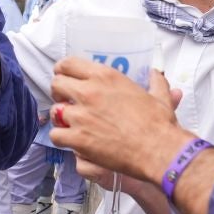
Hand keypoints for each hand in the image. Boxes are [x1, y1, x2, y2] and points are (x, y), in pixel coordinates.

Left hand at [50, 58, 193, 184]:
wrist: (158, 149)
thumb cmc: (159, 123)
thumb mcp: (158, 96)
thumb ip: (156, 81)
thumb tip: (157, 73)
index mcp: (105, 76)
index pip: (68, 64)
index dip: (63, 72)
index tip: (66, 79)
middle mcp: (89, 92)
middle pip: (56, 85)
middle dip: (59, 93)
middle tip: (68, 103)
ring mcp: (81, 115)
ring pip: (54, 111)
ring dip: (61, 118)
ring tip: (71, 125)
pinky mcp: (78, 138)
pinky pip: (55, 135)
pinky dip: (62, 139)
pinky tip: (72, 142)